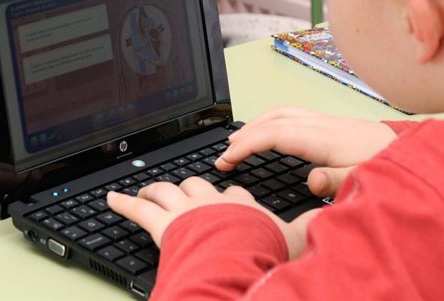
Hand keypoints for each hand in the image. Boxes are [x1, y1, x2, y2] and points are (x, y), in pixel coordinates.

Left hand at [108, 177, 321, 259]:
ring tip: (146, 189)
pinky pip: (137, 208)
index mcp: (241, 206)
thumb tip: (332, 223)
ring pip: (166, 190)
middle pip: (196, 185)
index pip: (234, 195)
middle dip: (189, 186)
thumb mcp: (297, 242)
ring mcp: (186, 210)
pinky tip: (111, 198)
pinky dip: (122, 201)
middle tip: (182, 191)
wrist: (238, 259)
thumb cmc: (264, 252)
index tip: (229, 198)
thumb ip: (311, 229)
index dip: (230, 197)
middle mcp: (211, 201)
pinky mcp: (163, 223)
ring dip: (154, 188)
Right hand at [216, 106, 395, 197]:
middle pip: (271, 121)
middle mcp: (319, 124)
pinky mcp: (328, 124)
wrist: (413, 150)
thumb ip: (336, 179)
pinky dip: (270, 121)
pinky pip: (289, 115)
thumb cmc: (387, 164)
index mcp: (322, 137)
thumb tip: (310, 180)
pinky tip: (267, 133)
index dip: (245, 146)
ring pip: (279, 114)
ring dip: (254, 125)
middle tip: (223, 157)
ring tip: (236, 142)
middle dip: (242, 136)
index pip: (272, 135)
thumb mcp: (364, 177)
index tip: (226, 161)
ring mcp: (323, 121)